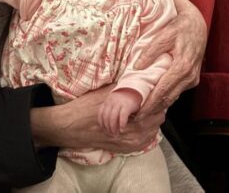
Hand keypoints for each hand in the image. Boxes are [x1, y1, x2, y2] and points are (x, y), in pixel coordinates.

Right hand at [31, 86, 163, 152]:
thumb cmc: (85, 108)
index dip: (158, 98)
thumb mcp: (107, 92)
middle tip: (156, 97)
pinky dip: (147, 132)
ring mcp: (129, 144)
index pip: (155, 109)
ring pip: (152, 132)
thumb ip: (125, 88)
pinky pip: (144, 142)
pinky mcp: (124, 149)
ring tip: (149, 109)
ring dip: (153, 120)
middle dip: (157, 109)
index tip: (159, 89)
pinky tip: (142, 123)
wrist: (69, 127)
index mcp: (129, 118)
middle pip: (156, 121)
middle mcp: (132, 134)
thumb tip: (139, 77)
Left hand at [135, 0, 206, 116]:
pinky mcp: (193, 78)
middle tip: (136, 117)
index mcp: (183, 66)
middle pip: (168, 98)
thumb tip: (136, 67)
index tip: (137, 112)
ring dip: (158, 106)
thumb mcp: (165, 34)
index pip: (163, 91)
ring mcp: (193, 78)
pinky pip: (178, 91)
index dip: (150, 104)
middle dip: (152, 109)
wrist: (198, 24)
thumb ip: (151, 50)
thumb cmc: (180, 27)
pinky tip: (154, 100)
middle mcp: (190, 76)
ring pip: (173, 97)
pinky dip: (166, 97)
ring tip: (142, 112)